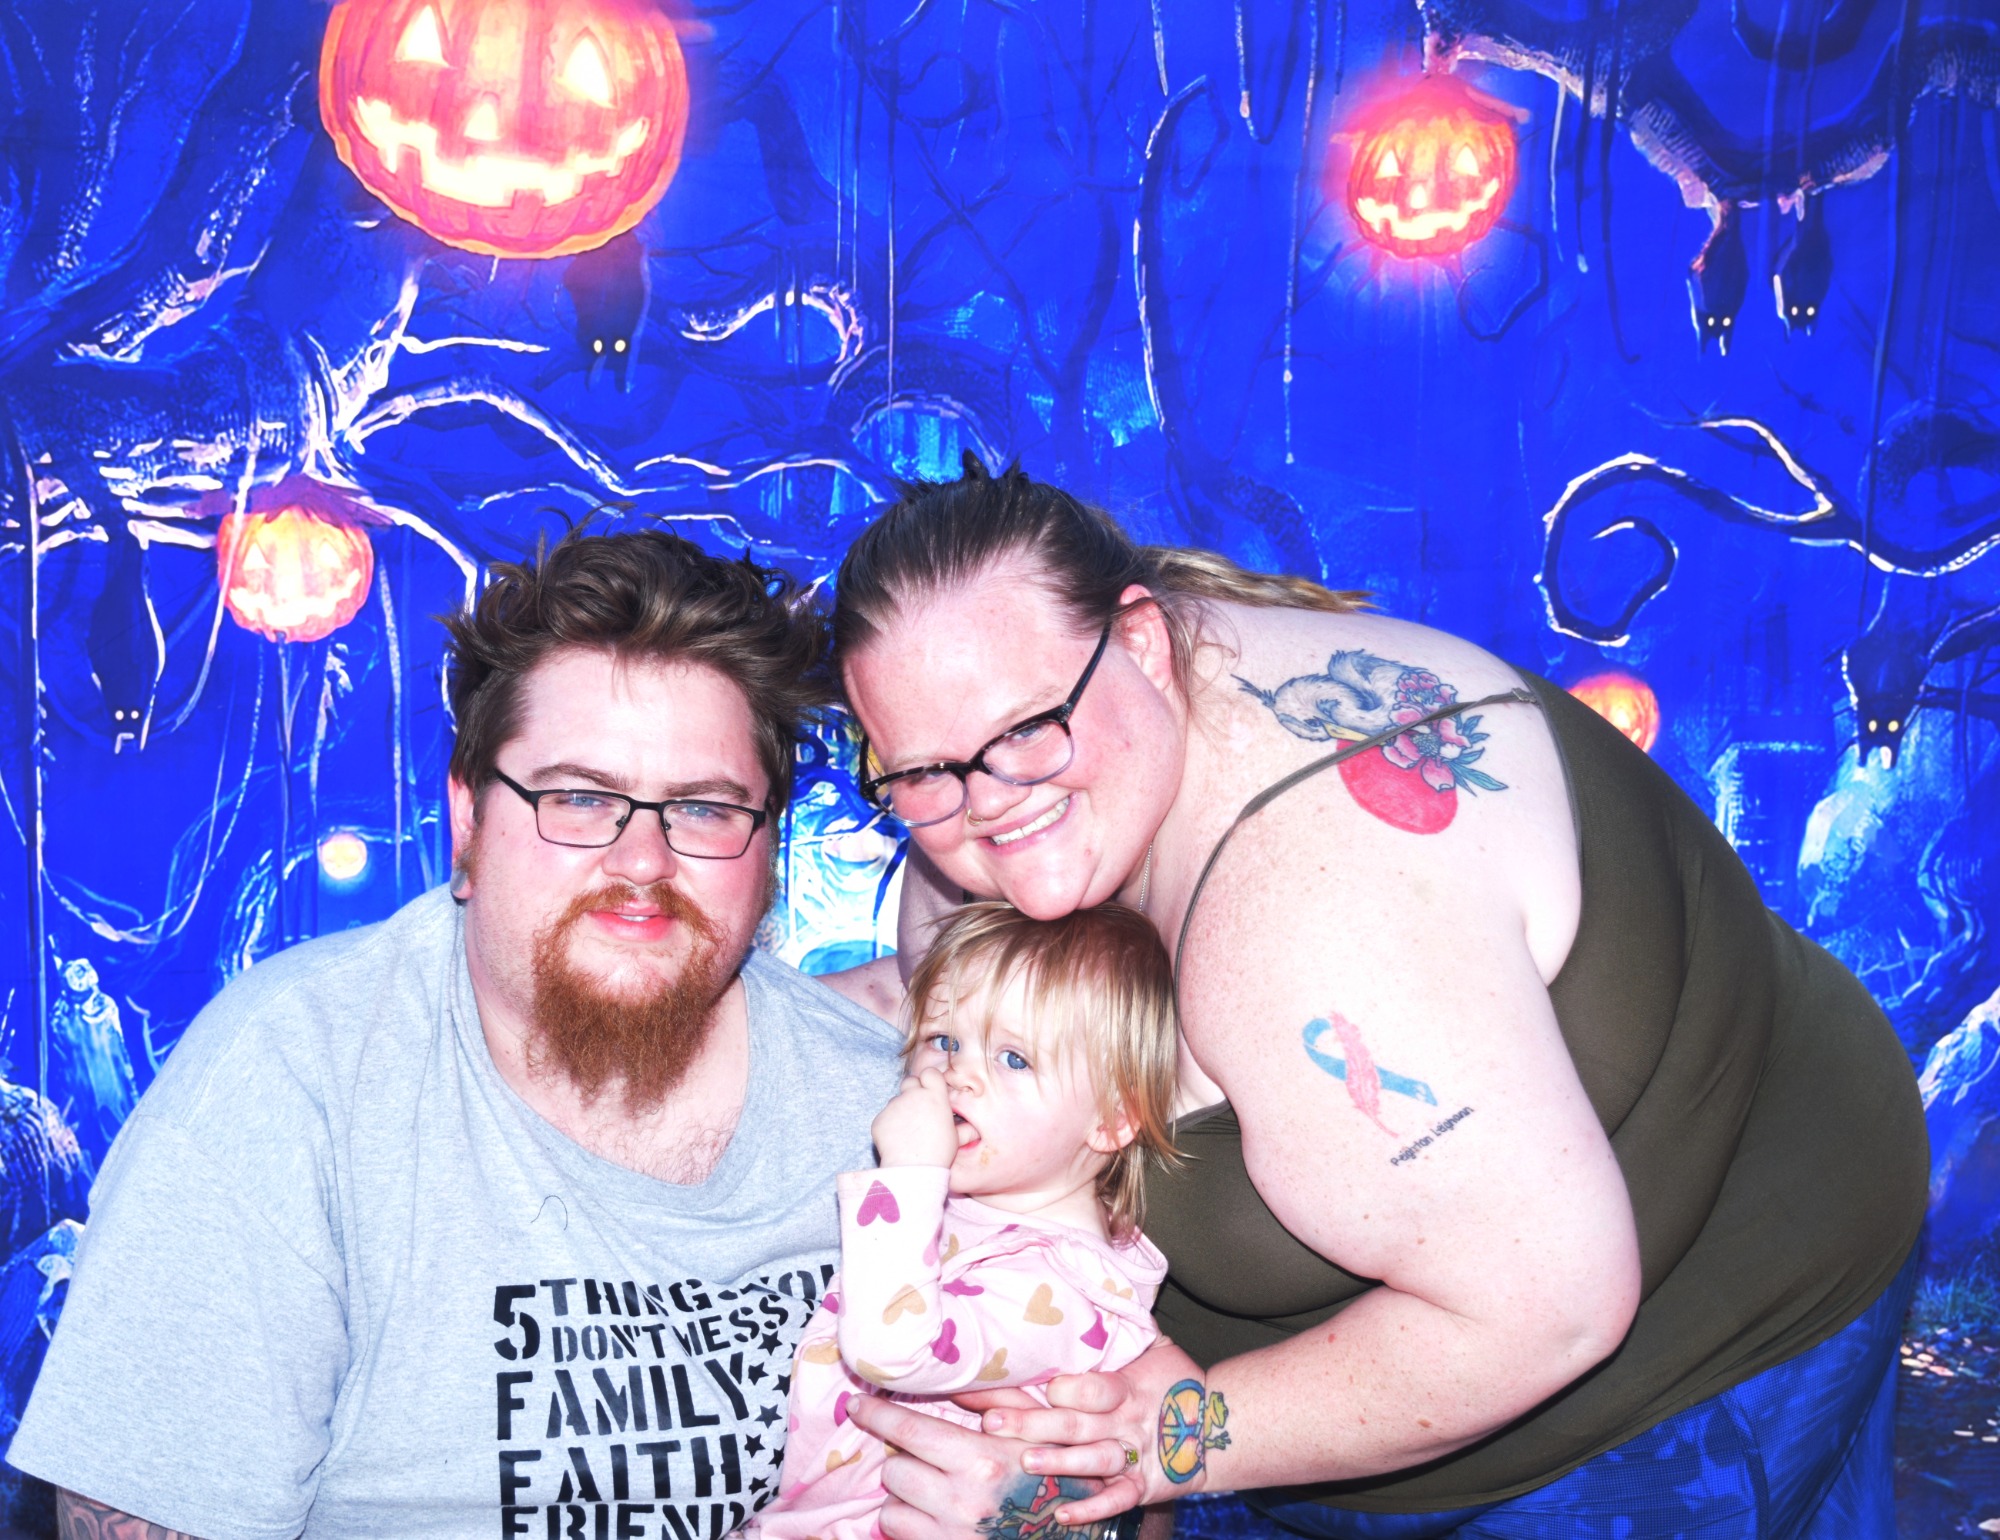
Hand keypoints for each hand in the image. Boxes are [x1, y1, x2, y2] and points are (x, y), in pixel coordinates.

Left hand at [846, 1389, 1105, 1539]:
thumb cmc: (1055, 1476)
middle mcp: (963, 1502)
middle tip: (926, 1458)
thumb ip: (998, 1400)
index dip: (876, 1415)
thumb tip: (952, 1377)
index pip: (909, 1431)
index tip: (857, 1405)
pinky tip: (934, 1515)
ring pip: (891, 1510)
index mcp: (982, 1461)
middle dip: (903, 1461)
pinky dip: (911, 1523)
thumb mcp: (1037, 1430)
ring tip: (933, 1491)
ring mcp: (952, 1536)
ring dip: (905, 1498)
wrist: (1074, 1538)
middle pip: (893, 1471)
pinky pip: (901, 1537)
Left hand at [872, 1068, 957, 1167]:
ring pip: (896, 1101)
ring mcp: (894, 1106)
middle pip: (910, 1081)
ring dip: (901, 1110)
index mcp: (934, 1096)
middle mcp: (913, 1095)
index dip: (930, 1081)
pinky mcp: (879, 1119)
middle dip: (913, 1091)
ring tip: (909, 1132)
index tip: (931, 1092)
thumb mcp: (957, 1139)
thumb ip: (965, 1130)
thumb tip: (975, 1130)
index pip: (930, 1073)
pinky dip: (889, 1126)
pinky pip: (885, 1117)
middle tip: (918, 1109)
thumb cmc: (939, 1153)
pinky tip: (897, 1141)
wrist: (912, 1170)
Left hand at [977, 1337, 1211, 1521]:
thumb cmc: (1174, 1380)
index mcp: (1127, 1387)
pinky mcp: (1141, 1486)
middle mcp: (1126, 1422)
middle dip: (1033, 1423)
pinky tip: (1062, 1516)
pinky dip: (1092, 1509)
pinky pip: (1116, 1500)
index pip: (1093, 1387)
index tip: (1037, 1386)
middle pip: (1077, 1424)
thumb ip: (1127, 1328)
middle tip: (991, 1422)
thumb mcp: (1156, 1347)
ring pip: (1093, 1461)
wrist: (1217, 1424)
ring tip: (1025, 1462)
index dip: (1066, 1388)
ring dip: (1059, 1463)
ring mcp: (1134, 1457)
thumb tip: (1094, 1287)